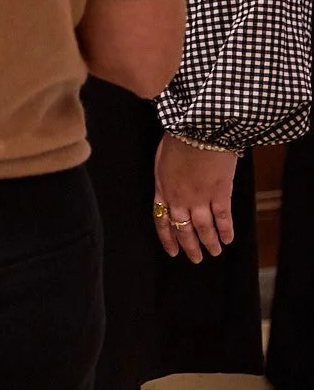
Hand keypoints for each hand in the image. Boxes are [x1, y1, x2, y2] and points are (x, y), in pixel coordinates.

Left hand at [152, 134, 238, 261]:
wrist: (198, 131)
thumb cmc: (178, 139)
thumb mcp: (162, 159)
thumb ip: (164, 177)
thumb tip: (167, 185)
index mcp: (162, 189)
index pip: (161, 220)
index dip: (167, 238)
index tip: (172, 251)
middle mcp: (179, 198)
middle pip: (183, 229)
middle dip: (190, 246)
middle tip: (196, 258)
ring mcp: (200, 198)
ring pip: (203, 229)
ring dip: (210, 243)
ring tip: (214, 252)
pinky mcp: (219, 194)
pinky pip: (223, 218)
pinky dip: (226, 231)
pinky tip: (229, 239)